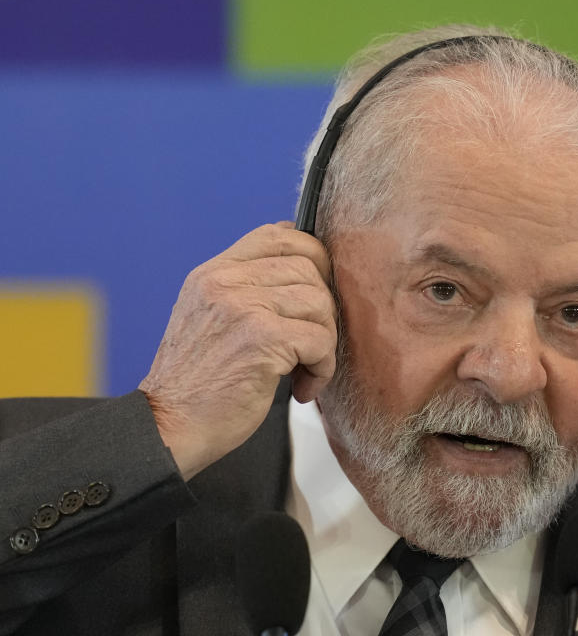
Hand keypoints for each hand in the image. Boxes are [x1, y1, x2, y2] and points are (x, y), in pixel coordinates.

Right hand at [139, 222, 337, 479]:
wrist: (168, 427)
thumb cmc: (197, 384)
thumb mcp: (210, 319)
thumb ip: (246, 291)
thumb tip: (305, 271)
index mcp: (213, 273)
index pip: (277, 234)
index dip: (311, 256)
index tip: (317, 292)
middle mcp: (225, 282)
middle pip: (308, 267)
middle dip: (323, 309)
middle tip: (311, 345)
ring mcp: (243, 307)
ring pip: (319, 302)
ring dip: (324, 341)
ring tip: (304, 370)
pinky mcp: (262, 338)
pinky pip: (320, 339)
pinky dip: (322, 368)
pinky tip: (302, 388)